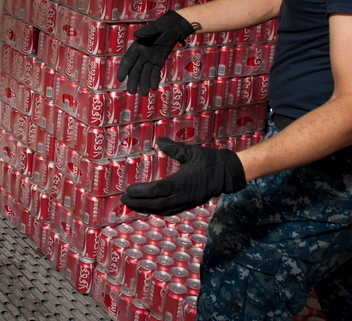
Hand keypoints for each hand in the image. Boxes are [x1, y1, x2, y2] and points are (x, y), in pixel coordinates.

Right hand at [116, 10, 195, 94]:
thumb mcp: (155, 27)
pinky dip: (154, 79)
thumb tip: (137, 35)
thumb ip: (146, 32)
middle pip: (136, 69)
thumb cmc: (163, 25)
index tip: (120, 78)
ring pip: (145, 73)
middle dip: (134, 80)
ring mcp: (151, 58)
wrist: (175, 26)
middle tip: (131, 91)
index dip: (124, 69)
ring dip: (144, 83)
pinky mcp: (159, 60)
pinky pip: (155, 72)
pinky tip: (153, 88)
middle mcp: (142, 54)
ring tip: (143, 94)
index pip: (129, 59)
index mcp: (138, 45)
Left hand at [120, 138, 245, 215]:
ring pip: (162, 210)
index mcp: (182, 182)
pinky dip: (157, 211)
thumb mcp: (192, 152)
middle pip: (156, 204)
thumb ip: (174, 148)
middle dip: (138, 203)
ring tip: (132, 205)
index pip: (157, 190)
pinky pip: (170, 211)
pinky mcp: (189, 204)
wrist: (228, 173)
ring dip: (146, 209)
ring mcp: (186, 202)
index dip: (141, 192)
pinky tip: (149, 208)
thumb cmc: (210, 160)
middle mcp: (183, 196)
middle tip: (123, 200)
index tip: (128, 190)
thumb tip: (159, 140)